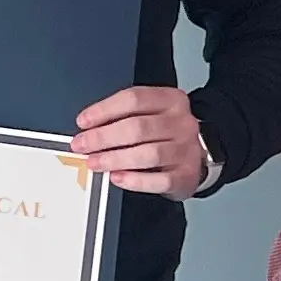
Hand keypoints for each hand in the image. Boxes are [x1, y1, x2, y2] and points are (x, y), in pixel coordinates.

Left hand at [71, 86, 207, 197]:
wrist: (198, 155)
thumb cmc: (165, 133)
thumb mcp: (150, 114)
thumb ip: (123, 117)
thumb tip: (88, 129)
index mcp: (171, 100)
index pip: (134, 99)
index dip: (104, 110)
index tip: (83, 121)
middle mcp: (182, 123)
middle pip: (138, 127)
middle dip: (103, 137)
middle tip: (82, 145)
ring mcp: (187, 150)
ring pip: (148, 154)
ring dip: (115, 159)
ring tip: (94, 162)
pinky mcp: (186, 175)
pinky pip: (160, 180)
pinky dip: (135, 180)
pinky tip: (117, 177)